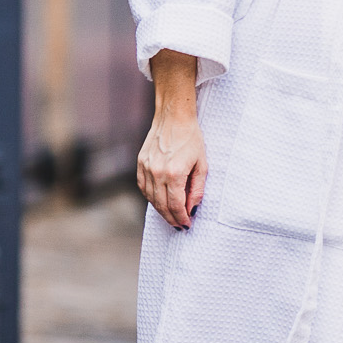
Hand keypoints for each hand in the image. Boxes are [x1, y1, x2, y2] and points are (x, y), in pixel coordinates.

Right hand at [136, 51, 207, 227]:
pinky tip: (159, 201)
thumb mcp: (202, 165)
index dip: (182, 218)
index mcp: (174, 173)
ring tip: (171, 216)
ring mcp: (146, 168)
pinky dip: (151, 198)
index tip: (187, 225)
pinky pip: (143, 187)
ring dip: (161, 210)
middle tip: (179, 226)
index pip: (176, 205)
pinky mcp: (140, 163)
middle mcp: (157, 173)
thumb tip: (192, 209)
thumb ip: (197, 190)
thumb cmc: (191, 138)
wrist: (174, 117)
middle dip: (171, 219)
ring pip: (151, 199)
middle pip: (162, 205)